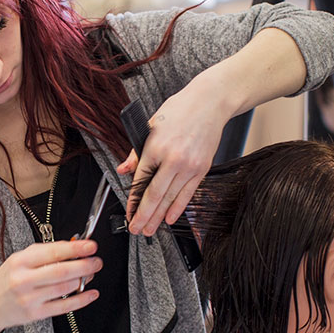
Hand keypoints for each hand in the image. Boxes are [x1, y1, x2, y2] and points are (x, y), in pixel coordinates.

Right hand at [0, 239, 101, 332]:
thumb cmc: (7, 279)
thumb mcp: (20, 259)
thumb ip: (44, 252)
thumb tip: (72, 246)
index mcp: (20, 262)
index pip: (52, 252)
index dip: (75, 248)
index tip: (90, 246)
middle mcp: (24, 280)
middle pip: (61, 271)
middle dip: (84, 265)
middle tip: (96, 261)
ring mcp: (30, 299)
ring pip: (64, 288)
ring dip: (83, 280)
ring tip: (90, 273)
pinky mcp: (36, 314)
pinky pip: (64, 306)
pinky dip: (81, 300)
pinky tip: (90, 293)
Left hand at [117, 82, 226, 235]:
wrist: (210, 102)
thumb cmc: (179, 110)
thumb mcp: (149, 126)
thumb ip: (136, 152)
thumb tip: (123, 170)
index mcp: (155, 148)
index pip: (140, 181)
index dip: (133, 201)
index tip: (128, 213)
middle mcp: (173, 159)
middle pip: (155, 195)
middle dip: (144, 215)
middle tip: (136, 230)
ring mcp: (190, 165)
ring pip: (171, 197)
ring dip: (159, 217)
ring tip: (150, 230)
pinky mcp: (202, 168)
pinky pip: (188, 193)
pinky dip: (178, 208)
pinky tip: (169, 218)